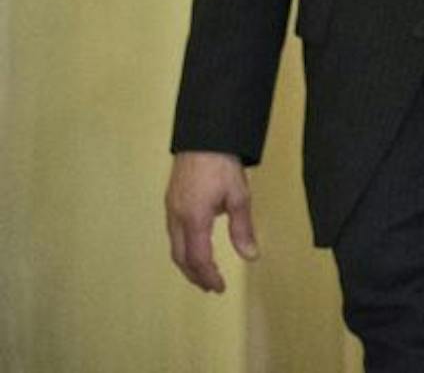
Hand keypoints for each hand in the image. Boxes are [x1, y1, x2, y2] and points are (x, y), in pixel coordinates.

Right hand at [166, 151, 258, 292]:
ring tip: (203, 272)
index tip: (219, 287)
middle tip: (210, 286)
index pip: (198, 259)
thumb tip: (251, 256)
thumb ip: (242, 229)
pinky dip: (183, 248)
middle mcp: (177, 218)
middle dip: (195, 275)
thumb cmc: (222, 164)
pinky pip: (173, 233)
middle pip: (181, 257)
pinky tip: (195, 247)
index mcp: (193, 219)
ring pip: (174, 246)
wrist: (204, 138)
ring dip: (188, 263)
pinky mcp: (171, 201)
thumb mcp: (239, 197)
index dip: (208, 276)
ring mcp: (171, 209)